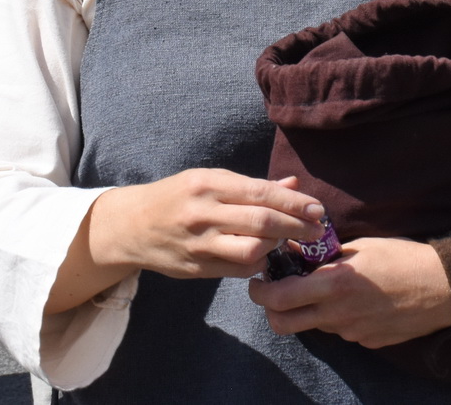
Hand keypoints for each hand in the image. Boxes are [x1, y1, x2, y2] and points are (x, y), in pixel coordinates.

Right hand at [101, 170, 324, 281]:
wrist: (132, 226)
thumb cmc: (179, 196)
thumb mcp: (211, 179)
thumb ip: (252, 186)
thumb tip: (294, 186)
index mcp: (208, 184)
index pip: (261, 193)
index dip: (295, 203)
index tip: (318, 209)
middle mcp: (203, 213)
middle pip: (262, 223)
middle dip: (297, 226)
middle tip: (318, 229)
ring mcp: (199, 244)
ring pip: (252, 250)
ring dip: (277, 246)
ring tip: (288, 240)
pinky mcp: (197, 268)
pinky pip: (238, 270)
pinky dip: (258, 263)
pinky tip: (265, 255)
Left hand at [249, 237, 450, 347]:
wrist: (444, 287)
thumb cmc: (403, 257)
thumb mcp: (361, 246)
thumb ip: (326, 253)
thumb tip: (298, 249)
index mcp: (333, 285)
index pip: (279, 298)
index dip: (260, 292)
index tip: (258, 281)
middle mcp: (337, 315)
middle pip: (285, 325)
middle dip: (271, 311)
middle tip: (273, 294)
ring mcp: (352, 332)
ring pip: (315, 326)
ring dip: (309, 311)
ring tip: (324, 289)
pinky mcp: (367, 341)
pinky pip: (342, 331)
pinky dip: (338, 317)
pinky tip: (356, 300)